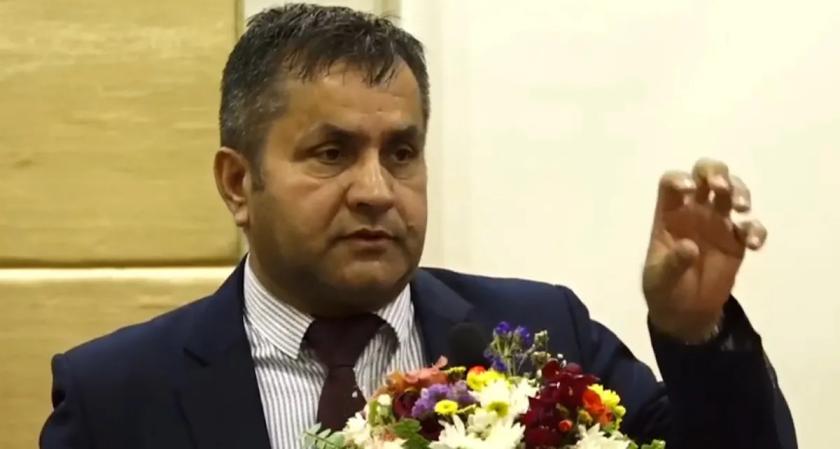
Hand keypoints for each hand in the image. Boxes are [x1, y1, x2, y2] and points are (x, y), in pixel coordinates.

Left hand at [643, 158, 767, 342]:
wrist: (685, 313)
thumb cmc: (664, 289)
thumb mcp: (660, 280)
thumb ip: (673, 263)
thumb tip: (690, 248)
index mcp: (669, 214)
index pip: (671, 182)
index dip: (680, 179)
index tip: (689, 190)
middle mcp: (694, 211)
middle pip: (706, 174)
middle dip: (716, 173)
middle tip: (721, 188)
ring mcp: (717, 223)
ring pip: (732, 191)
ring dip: (740, 191)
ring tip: (741, 208)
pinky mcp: (737, 242)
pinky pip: (751, 227)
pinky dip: (756, 230)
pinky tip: (753, 244)